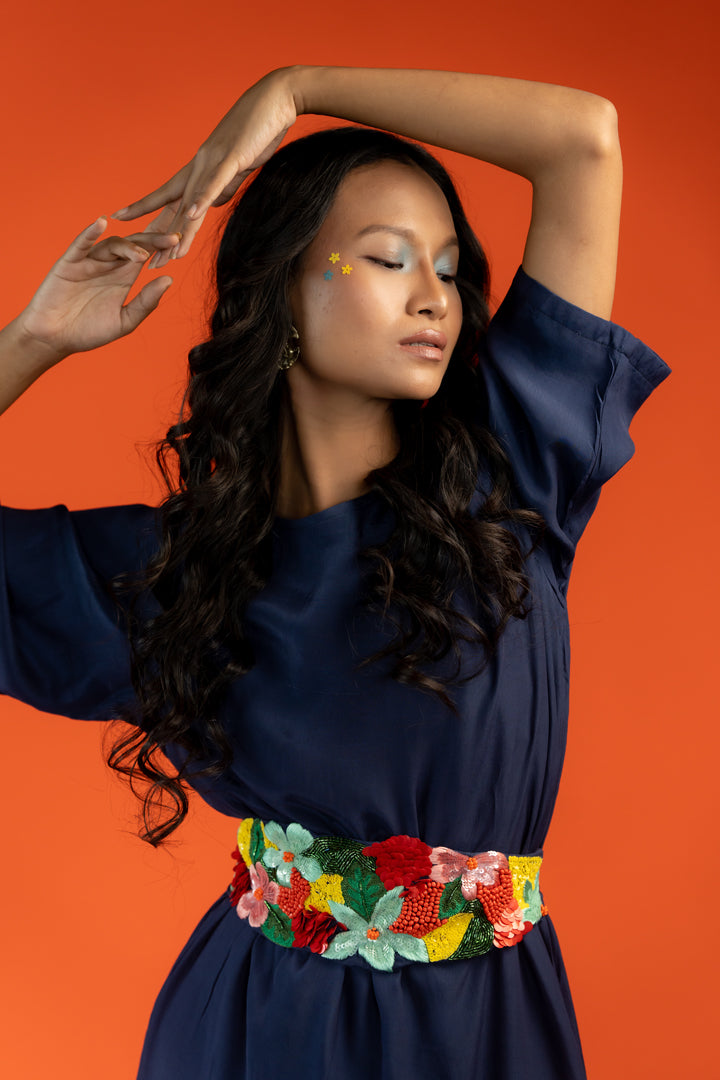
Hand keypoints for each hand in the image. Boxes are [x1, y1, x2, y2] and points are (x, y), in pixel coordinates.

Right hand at [19, 209, 180, 361]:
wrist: (56, 339)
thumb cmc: (90, 331)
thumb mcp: (125, 321)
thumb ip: (146, 302)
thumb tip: (168, 279)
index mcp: (123, 276)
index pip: (145, 255)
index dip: (161, 248)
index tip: (179, 244)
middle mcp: (108, 265)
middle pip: (132, 244)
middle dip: (152, 240)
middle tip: (171, 239)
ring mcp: (89, 262)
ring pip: (111, 244)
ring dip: (127, 246)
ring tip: (141, 255)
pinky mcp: (69, 263)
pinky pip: (81, 244)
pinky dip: (90, 232)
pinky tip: (101, 223)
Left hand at [110, 68, 297, 268]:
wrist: (277, 99)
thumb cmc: (260, 131)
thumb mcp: (239, 166)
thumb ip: (225, 185)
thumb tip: (213, 203)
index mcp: (201, 167)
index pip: (170, 195)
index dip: (149, 213)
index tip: (128, 226)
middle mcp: (200, 164)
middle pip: (174, 204)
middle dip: (159, 234)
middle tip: (143, 260)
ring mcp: (213, 160)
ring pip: (191, 200)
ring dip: (180, 228)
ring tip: (167, 253)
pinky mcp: (232, 157)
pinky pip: (214, 182)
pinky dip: (202, 199)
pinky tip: (192, 216)